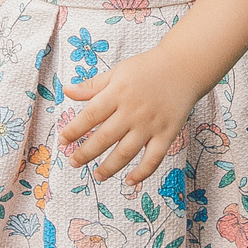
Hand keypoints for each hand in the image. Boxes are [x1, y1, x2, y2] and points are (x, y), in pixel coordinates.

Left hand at [57, 50, 195, 190]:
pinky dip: (141, 173)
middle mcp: (132, 111)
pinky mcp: (167, 134)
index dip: (74, 131)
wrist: (184, 67)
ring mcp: (150, 125)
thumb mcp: (117, 72)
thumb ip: (92, 85)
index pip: (90, 116)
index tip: (62, 142)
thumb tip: (66, 90)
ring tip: (97, 176)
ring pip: (126, 152)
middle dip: (86, 153)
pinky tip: (129, 181)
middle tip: (73, 162)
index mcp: (117, 93)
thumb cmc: (147, 69)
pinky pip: (153, 159)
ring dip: (109, 168)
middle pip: (104, 138)